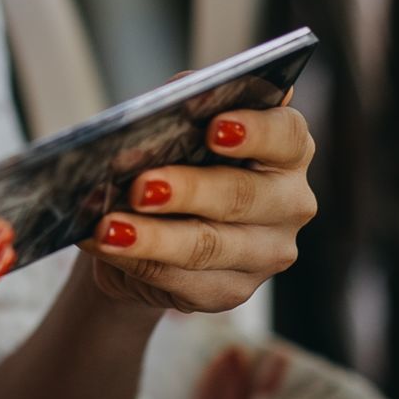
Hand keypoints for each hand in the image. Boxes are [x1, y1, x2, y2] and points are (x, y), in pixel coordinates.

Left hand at [80, 90, 315, 313]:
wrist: (153, 223)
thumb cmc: (175, 158)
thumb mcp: (179, 126)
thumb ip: (181, 107)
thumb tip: (163, 109)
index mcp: (286, 149)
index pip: (285, 135)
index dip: (253, 131)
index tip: (213, 128)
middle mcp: (288, 201)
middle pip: (242, 195)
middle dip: (187, 189)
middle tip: (141, 186)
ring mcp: (266, 252)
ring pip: (208, 246)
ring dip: (153, 237)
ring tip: (109, 228)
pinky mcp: (233, 290)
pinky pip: (184, 281)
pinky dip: (140, 261)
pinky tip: (110, 248)